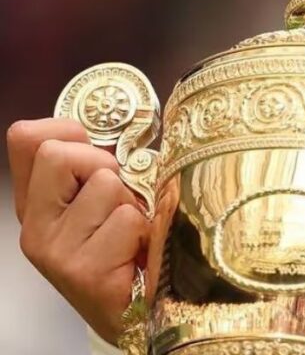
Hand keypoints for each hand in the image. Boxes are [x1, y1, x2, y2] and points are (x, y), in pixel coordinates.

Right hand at [7, 118, 147, 343]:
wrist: (135, 314)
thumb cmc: (125, 250)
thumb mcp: (103, 201)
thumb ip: (94, 167)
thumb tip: (109, 127)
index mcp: (36, 204)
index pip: (26, 139)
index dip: (68, 131)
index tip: (96, 151)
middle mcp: (34, 226)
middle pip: (59, 154)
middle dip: (103, 165)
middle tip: (120, 199)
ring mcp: (55, 250)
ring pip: (104, 185)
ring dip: (131, 203)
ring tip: (132, 232)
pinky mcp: (83, 270)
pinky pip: (126, 220)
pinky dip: (143, 231)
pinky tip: (137, 254)